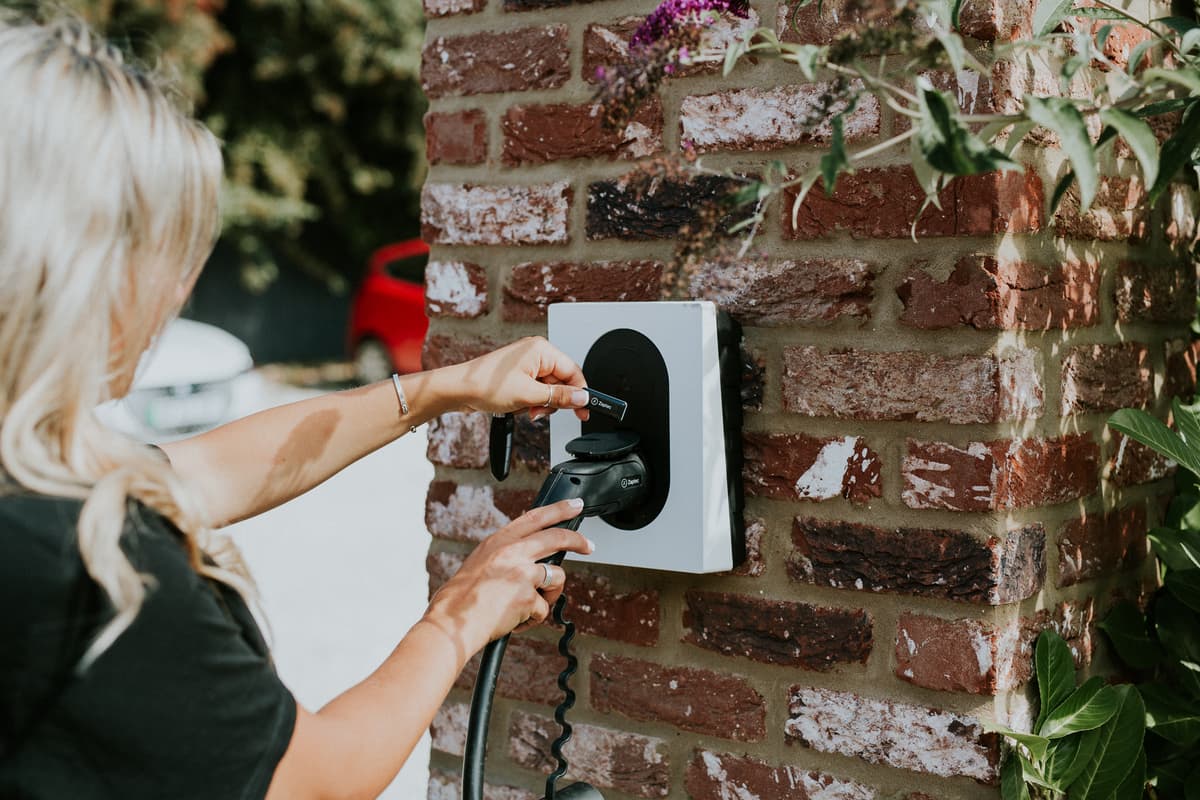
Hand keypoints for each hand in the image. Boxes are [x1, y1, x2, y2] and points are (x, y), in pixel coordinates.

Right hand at [423, 499, 592, 651]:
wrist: (451, 625)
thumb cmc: (459, 601)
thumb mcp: (479, 565)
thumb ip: (504, 557)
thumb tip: (530, 557)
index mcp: (497, 542)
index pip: (534, 517)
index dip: (558, 509)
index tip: (574, 505)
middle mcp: (511, 552)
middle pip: (556, 537)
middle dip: (577, 540)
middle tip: (589, 546)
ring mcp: (521, 573)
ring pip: (556, 577)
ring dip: (548, 595)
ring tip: (527, 607)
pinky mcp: (528, 596)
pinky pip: (543, 608)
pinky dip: (532, 618)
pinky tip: (514, 621)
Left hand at [446, 337, 590, 421]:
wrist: (458, 390)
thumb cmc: (485, 384)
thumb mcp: (529, 395)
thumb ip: (559, 396)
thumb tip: (581, 397)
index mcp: (541, 349)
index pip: (573, 372)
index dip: (579, 393)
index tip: (583, 410)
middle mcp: (535, 353)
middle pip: (561, 382)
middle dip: (552, 401)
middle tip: (539, 411)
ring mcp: (526, 364)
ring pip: (548, 389)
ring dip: (540, 404)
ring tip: (525, 409)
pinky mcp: (518, 374)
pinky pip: (535, 390)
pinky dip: (530, 402)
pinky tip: (518, 406)